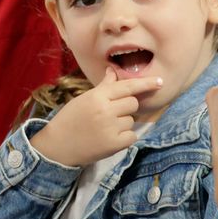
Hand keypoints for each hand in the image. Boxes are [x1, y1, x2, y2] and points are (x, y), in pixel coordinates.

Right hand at [31, 68, 161, 166]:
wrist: (56, 147)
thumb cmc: (70, 119)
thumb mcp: (85, 99)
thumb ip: (104, 87)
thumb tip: (113, 71)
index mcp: (98, 96)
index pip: (127, 86)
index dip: (146, 84)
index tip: (160, 82)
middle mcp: (106, 110)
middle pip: (133, 103)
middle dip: (126, 108)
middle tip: (111, 114)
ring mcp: (110, 128)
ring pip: (131, 120)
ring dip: (123, 124)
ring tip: (104, 128)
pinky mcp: (114, 145)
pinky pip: (131, 136)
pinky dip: (124, 138)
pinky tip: (109, 138)